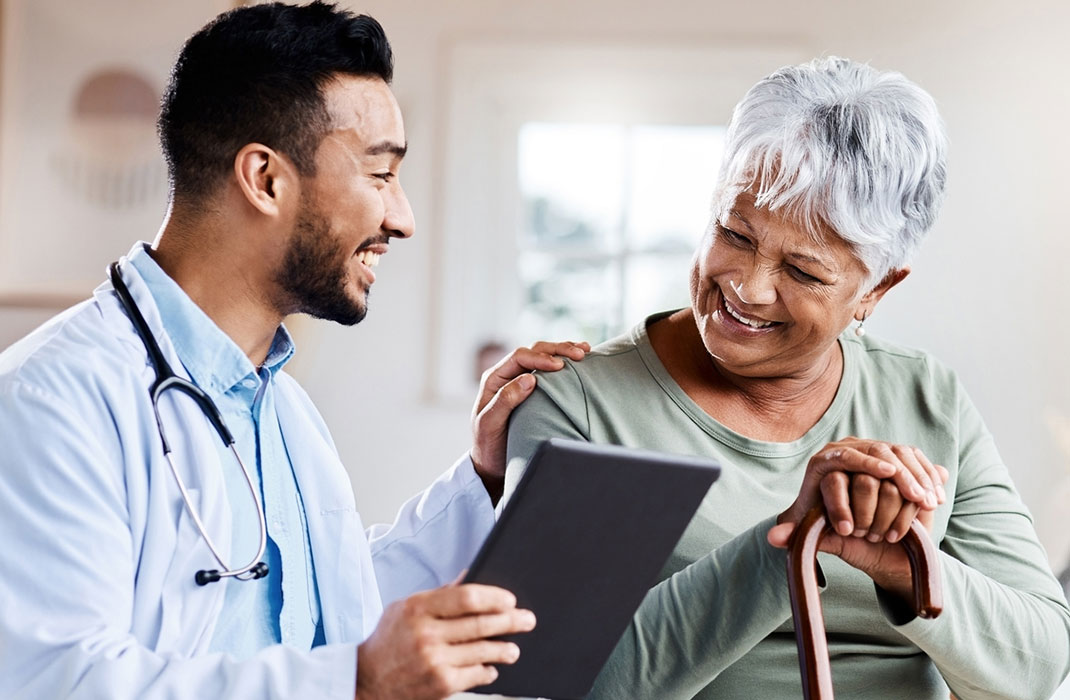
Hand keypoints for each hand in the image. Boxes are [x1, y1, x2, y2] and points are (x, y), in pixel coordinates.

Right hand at [355, 583, 536, 699]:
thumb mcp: (405, 608)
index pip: (467, 597)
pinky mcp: (440, 684)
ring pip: (483, 650)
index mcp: (418, 607)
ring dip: (504, 649)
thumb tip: (469, 576)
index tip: (510, 600)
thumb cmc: (389, 640)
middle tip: (527, 619)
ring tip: (513, 649)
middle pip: (480, 623)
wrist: (366, 680)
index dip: (494, 597)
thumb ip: (439, 594)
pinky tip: (491, 669)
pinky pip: (475, 674)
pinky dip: (487, 671)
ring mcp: (434, 660)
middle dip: (510, 621)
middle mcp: (426, 633)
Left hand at [470, 340, 589, 502]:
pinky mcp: (532, 389)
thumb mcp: (490, 424)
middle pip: (533, 351)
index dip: (540, 358)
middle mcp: (507, 375)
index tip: (560, 366)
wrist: (491, 462)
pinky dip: (564, 362)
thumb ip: (506, 400)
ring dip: (563, 351)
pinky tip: (580, 361)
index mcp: (494, 378)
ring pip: (543, 356)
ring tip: (585, 350)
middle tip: (580, 354)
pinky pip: (548, 370)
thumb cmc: (488, 445)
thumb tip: (530, 378)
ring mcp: (520, 380)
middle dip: (557, 350)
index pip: (519, 357)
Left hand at [768, 439, 948, 597]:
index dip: (864, 464)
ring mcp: (874, 450)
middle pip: (876, 451)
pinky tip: (935, 498)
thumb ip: (796, 535)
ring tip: (926, 501)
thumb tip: (773, 538)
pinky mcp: (898, 457)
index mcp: (823, 463)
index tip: (885, 474)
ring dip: (916, 477)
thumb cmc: (832, 530)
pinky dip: (928, 477)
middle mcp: (848, 449)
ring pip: (899, 453)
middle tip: (913, 495)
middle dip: (898, 474)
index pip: (842, 456)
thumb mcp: (815, 533)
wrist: (858, 528)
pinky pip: (916, 459)